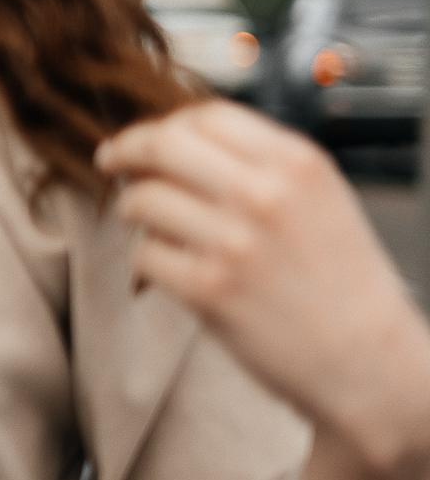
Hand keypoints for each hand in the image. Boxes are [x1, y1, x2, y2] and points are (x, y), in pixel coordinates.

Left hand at [98, 101, 429, 479]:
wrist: (370, 362)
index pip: (206, 116)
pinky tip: (170, 271)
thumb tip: (176, 142)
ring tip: (155, 230)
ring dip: (135, 213)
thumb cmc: (340, 282)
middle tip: (109, 163)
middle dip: (125, 151)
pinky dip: (148, 262)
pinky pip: (144, 254)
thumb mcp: (321, 201)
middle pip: (162, 145)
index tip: (146, 140)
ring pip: (142, 200)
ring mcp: (234, 242)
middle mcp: (265, 194)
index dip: (166, 124)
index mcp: (298, 164)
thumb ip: (260, 166)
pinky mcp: (209, 290)